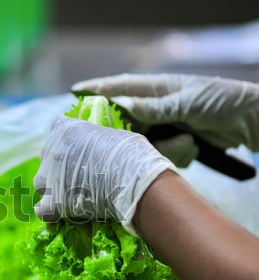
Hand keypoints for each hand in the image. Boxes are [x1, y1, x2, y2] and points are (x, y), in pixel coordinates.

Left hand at [34, 116, 175, 234]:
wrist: (131, 181)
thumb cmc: (130, 155)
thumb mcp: (112, 135)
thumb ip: (96, 139)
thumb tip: (98, 143)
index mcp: (66, 130)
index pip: (56, 129)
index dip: (66, 141)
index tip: (77, 149)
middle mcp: (52, 151)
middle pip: (47, 157)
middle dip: (59, 165)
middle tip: (78, 174)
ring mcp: (48, 177)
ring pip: (42, 183)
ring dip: (52, 188)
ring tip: (70, 195)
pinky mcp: (52, 201)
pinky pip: (42, 209)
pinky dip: (48, 212)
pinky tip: (58, 212)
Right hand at [72, 73, 258, 152]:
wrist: (250, 121)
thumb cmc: (221, 100)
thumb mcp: (189, 102)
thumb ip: (156, 106)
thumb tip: (124, 104)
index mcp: (156, 89)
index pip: (119, 87)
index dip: (96, 89)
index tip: (74, 93)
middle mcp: (154, 107)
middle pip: (125, 123)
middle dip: (128, 137)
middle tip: (126, 145)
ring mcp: (163, 126)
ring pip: (142, 144)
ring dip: (164, 149)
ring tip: (188, 143)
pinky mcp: (172, 142)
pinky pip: (158, 154)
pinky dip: (175, 155)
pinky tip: (193, 149)